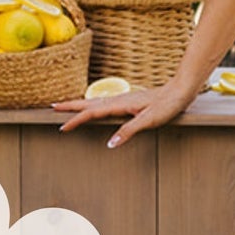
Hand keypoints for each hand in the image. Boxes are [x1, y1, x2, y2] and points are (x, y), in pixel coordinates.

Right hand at [54, 83, 192, 145]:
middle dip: (71, 106)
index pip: (92, 113)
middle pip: (89, 103)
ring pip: (96, 101)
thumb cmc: (168, 105)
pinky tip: (96, 107)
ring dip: (80, 104)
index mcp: (121, 105)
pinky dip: (93, 104)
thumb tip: (109, 144)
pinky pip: (105, 102)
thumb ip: (129, 131)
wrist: (182, 90)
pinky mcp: (130, 100)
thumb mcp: (149, 121)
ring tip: (67, 106)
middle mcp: (120, 100)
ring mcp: (125, 99)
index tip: (61, 127)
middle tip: (52, 107)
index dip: (76, 120)